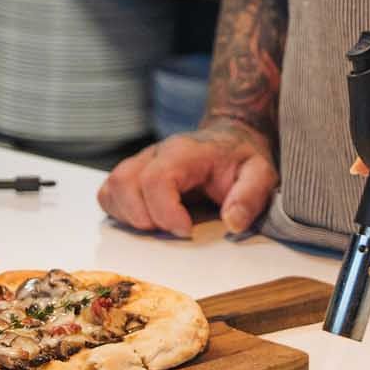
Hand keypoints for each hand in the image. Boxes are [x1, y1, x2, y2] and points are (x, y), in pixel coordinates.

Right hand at [98, 117, 277, 237]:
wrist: (229, 139)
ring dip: (128, 216)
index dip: (165, 211)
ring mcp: (141, 162)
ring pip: (112, 186)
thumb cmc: (241, 159)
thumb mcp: (260, 174)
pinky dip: (118, 212)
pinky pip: (108, 192)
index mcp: (186, 151)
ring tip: (158, 227)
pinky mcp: (133, 173)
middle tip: (173, 230)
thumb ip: (250, 196)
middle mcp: (156, 153)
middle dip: (145, 218)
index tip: (186, 230)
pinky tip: (144, 221)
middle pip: (126, 182)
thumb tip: (232, 223)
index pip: (157, 177)